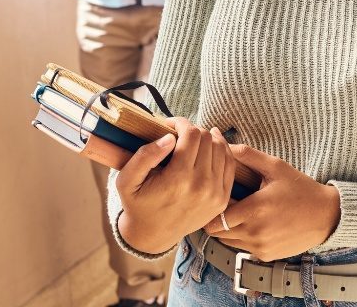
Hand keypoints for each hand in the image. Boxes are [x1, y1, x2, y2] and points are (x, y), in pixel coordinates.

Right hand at [116, 120, 235, 254]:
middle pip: (207, 138)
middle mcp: (201, 186)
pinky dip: (222, 150)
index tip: (171, 124)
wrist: (154, 234)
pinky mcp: (223, 199)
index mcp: (178, 179)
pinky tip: (211, 146)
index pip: (192, 134)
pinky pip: (230, 164)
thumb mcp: (127, 180)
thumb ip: (144, 156)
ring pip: (221, 147)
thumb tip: (169, 137)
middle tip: (180, 134)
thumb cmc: (138, 203)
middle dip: (193, 129)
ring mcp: (215, 193)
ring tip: (194, 139)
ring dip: (208, 138)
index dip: (181, 123)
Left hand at [203, 145, 340, 261]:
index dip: (213, 206)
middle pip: (218, 232)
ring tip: (241, 212)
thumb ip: (248, 155)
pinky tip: (255, 223)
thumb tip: (224, 145)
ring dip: (229, 229)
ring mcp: (260, 247)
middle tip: (228, 203)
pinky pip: (243, 248)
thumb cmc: (301, 189)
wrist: (326, 216)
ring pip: (228, 242)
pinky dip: (243, 237)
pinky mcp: (266, 255)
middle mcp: (256, 232)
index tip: (218, 196)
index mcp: (255, 209)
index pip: (215, 218)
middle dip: (218, 218)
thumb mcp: (276, 167)